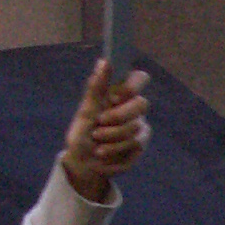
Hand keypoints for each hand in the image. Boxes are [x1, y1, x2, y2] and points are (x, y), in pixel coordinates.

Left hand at [60, 59, 149, 200]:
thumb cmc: (83, 134)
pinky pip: (134, 143)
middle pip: (142, 103)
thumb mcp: (85, 111)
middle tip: (100, 121)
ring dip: (111, 135)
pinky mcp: (140, 143)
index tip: (114, 96)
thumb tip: (104, 61)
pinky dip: (114, 148)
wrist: (83, 163)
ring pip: (136, 126)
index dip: (132, 86)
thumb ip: (96, 88)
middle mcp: (132, 107)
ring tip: (96, 139)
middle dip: (119, 115)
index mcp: (120, 94)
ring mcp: (139, 125)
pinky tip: (102, 151)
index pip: (139, 78)